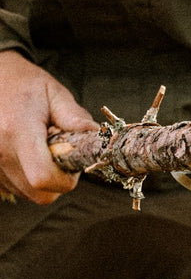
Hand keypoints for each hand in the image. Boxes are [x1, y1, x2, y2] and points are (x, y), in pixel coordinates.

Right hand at [0, 50, 96, 203]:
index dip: (65, 178)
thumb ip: (74, 117)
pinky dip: (27, 178)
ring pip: (28, 193)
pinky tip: (28, 155)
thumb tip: (94, 135)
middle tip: (60, 155)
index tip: (72, 162)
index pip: (43, 177)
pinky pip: (16, 188)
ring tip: (41, 150)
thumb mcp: (54, 93)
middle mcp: (0, 152)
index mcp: (18, 131)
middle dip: (58, 181)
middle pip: (39, 192)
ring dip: (42, 180)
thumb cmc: (24, 84)